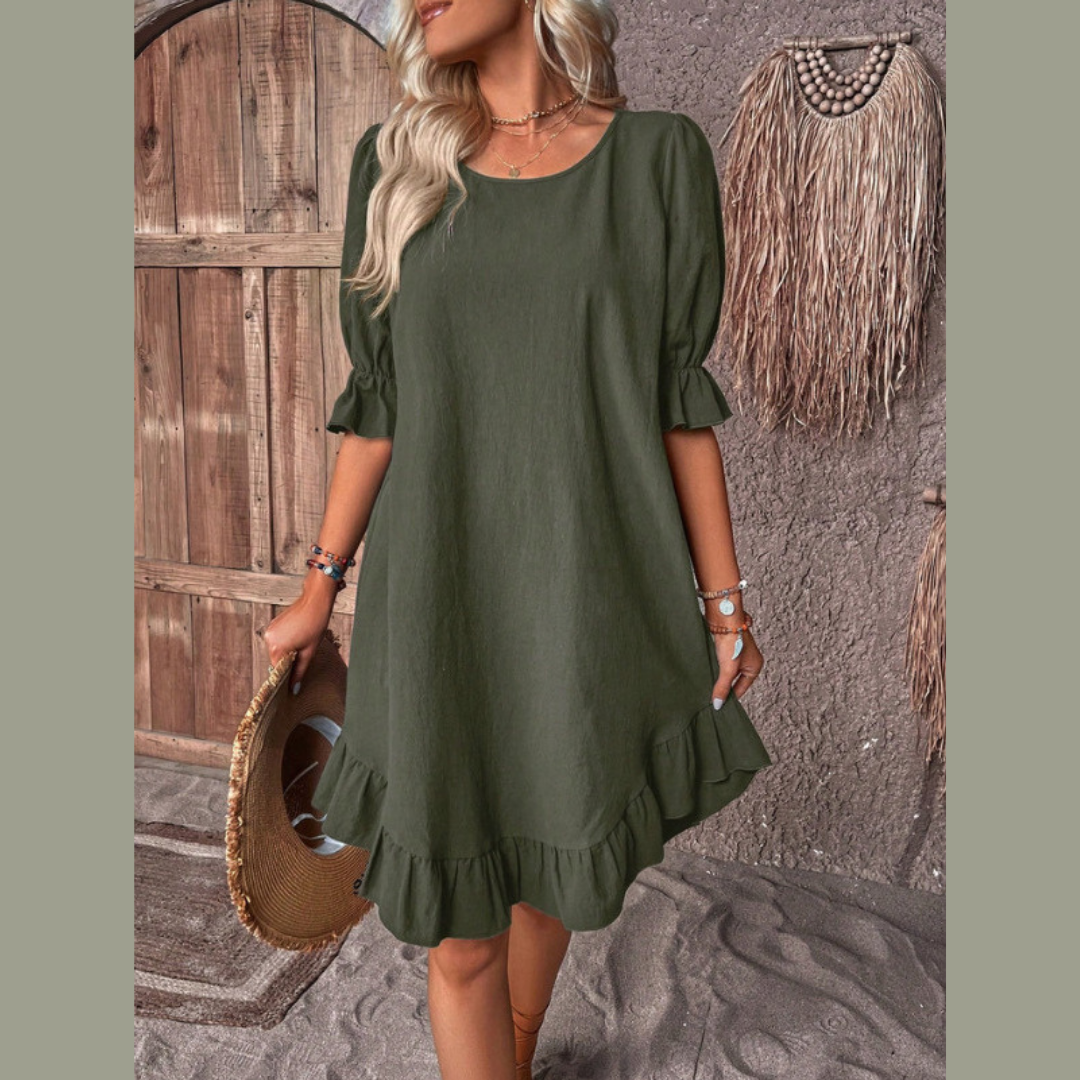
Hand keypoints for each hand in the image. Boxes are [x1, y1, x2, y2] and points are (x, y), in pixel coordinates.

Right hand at [262, 573, 337, 694]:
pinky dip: (286, 641)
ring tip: (302, 641)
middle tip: (303, 654)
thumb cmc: (315, 624)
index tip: (295, 675)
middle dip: (288, 660)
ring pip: (277, 649)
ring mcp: (270, 631)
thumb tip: (294, 688)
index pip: (278, 670)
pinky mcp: (273, 624)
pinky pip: (277, 640)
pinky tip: (298, 635)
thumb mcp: (309, 651)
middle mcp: (269, 639)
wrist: (315, 601)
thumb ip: (299, 671)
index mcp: (277, 648)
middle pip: (277, 659)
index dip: (287, 674)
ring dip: (287, 650)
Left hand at [711, 626, 763, 705]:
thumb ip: (723, 687)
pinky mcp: (727, 646)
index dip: (730, 696)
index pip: (742, 688)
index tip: (718, 705)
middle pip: (734, 680)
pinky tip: (706, 671)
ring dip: (718, 676)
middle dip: (723, 686)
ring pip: (727, 671)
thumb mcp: (728, 668)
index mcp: (755, 666)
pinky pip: (721, 662)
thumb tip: (718, 704)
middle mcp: (749, 660)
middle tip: (711, 696)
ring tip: (707, 685)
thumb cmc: (732, 640)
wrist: (723, 617)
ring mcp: (738, 652)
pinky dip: (715, 667)